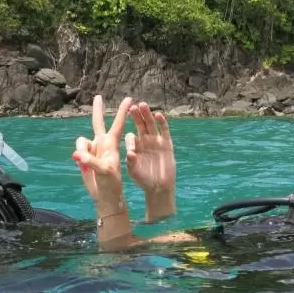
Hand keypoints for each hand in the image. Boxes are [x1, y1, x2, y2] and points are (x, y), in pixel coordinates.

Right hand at [73, 95, 131, 212]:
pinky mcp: (84, 155)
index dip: (122, 111)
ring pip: (81, 140)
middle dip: (98, 110)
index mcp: (112, 144)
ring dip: (81, 150)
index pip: (118, 124)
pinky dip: (78, 157)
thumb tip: (76, 155)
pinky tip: (82, 166)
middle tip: (98, 96)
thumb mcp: (103, 171)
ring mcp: (92, 149)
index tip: (129, 98)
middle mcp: (102, 143)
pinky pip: (77, 150)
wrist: (103, 194)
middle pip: (98, 123)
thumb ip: (90, 161)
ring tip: (86, 164)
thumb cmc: (110, 182)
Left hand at [125, 101, 175, 220]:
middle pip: (140, 125)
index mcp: (135, 147)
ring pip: (151, 125)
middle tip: (132, 107)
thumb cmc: (144, 180)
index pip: (131, 137)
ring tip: (143, 105)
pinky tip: (158, 114)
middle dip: (136, 116)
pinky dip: (161, 123)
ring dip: (147, 115)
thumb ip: (131, 162)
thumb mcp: (134, 172)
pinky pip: (164, 131)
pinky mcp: (167, 143)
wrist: (159, 187)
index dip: (130, 137)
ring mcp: (156, 141)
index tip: (127, 133)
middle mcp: (144, 141)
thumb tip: (130, 154)